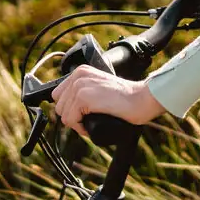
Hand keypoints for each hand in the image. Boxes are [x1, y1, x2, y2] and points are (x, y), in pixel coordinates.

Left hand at [50, 65, 165, 136]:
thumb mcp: (99, 88)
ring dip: (77, 123)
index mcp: (81, 71)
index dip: (69, 109)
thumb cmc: (125, 98)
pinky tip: (92, 124)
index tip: (83, 114)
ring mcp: (80, 85)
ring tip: (92, 120)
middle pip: (59, 106)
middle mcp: (78, 75)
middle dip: (72, 117)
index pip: (58, 96)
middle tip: (89, 119)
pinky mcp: (83, 97)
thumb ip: (84, 92)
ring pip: (63, 115)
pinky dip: (81, 128)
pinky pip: (70, 120)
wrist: (140, 99)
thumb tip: (67, 109)